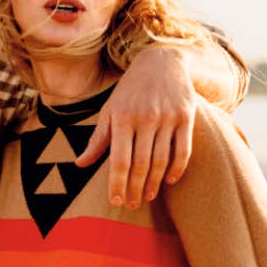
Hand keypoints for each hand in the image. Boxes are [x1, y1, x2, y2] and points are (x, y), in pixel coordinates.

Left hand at [75, 45, 196, 207]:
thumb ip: (98, 140)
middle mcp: (146, 118)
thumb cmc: (130, 91)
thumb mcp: (110, 110)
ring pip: (162, 160)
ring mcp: (168, 117)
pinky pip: (184, 149)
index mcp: (123, 117)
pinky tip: (169, 180)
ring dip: (154, 183)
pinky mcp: (186, 117)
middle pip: (141, 164)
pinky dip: (177, 168)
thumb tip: (80, 165)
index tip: (116, 201)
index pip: (119, 159)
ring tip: (148, 197)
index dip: (117, 183)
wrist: (162, 61)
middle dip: (135, 189)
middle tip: (132, 205)